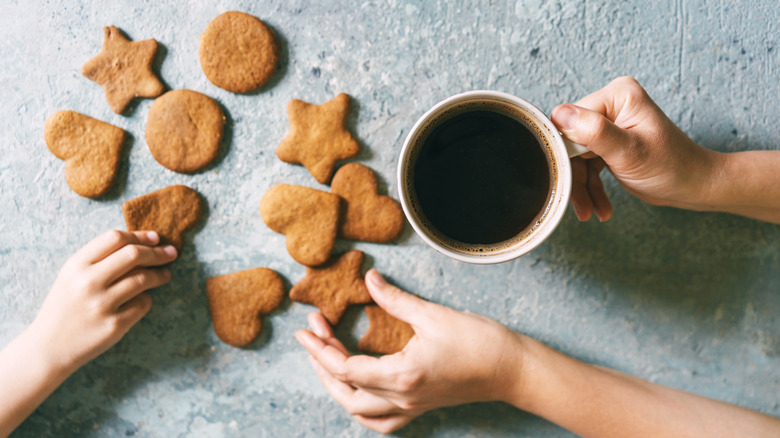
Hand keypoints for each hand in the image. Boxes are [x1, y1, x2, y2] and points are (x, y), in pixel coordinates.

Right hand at [28, 230, 175, 372]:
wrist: (48, 348)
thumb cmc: (66, 307)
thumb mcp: (72, 277)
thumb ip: (100, 259)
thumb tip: (143, 244)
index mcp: (76, 265)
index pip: (115, 238)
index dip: (139, 236)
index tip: (155, 238)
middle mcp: (88, 282)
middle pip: (134, 255)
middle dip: (157, 252)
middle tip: (171, 253)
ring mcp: (102, 304)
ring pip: (143, 279)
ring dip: (160, 275)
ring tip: (165, 275)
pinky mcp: (114, 325)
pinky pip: (143, 304)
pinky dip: (147, 299)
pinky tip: (144, 299)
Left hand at [295, 269, 525, 433]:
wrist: (512, 370)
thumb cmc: (479, 342)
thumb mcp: (433, 314)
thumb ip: (395, 299)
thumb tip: (370, 279)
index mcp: (401, 375)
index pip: (345, 368)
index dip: (320, 347)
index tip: (307, 328)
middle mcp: (402, 398)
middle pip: (345, 392)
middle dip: (322, 364)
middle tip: (314, 335)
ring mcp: (411, 407)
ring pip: (360, 411)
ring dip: (337, 388)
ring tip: (327, 361)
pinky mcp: (421, 407)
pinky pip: (383, 421)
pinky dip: (363, 408)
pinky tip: (359, 389)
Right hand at [551, 76, 720, 220]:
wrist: (695, 186)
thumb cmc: (672, 167)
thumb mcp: (629, 151)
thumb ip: (594, 131)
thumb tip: (559, 114)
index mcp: (617, 96)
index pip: (571, 120)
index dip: (566, 150)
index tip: (564, 178)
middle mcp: (611, 105)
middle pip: (571, 141)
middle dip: (574, 175)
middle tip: (579, 203)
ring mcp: (609, 125)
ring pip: (576, 157)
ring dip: (582, 187)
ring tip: (590, 212)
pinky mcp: (608, 143)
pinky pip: (587, 165)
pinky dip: (590, 188)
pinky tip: (598, 207)